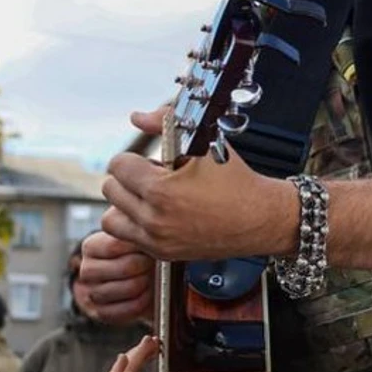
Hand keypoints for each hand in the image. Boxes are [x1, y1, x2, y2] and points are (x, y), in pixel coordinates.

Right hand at [80, 232, 154, 323]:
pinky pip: (115, 313)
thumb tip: (146, 237)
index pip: (112, 246)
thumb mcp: (137, 240)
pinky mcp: (100, 313)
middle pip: (118, 269)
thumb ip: (137, 235)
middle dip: (141, 267)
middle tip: (152, 264)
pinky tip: (145, 296)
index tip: (149, 248)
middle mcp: (87, 269)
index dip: (136, 248)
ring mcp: (91, 292)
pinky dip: (134, 306)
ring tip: (150, 279)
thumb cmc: (141, 255)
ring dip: (139, 287)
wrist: (145, 280)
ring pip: (116, 291)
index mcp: (91, 247)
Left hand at [101, 110, 298, 261]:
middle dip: (128, 179)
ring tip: (147, 197)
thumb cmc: (236, 180)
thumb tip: (137, 117)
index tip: (150, 160)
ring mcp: (157, 241)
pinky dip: (135, 225)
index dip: (133, 158)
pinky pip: (128, 238)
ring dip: (124, 204)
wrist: (260, 218)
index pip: (118, 166)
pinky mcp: (163, 254)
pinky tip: (156, 214)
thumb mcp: (203, 142)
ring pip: (112, 219)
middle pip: (111, 191)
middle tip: (152, 176)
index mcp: (160, 191)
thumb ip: (165, 123)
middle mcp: (154, 220)